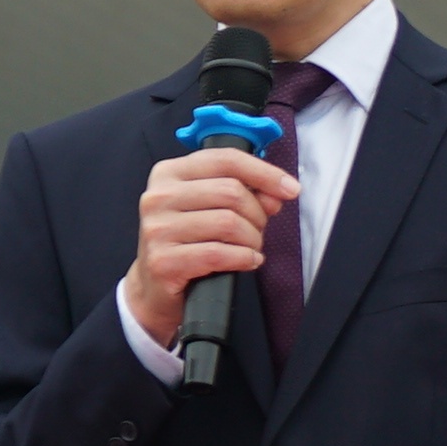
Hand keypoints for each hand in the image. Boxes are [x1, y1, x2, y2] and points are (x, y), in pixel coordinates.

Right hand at [124, 147, 297, 345]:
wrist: (155, 287)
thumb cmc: (188, 241)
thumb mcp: (211, 208)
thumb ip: (244, 193)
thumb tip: (277, 193)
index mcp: (169, 173)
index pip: (226, 159)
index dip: (264, 173)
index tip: (291, 188)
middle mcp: (159, 196)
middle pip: (231, 191)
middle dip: (258, 214)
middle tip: (259, 230)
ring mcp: (157, 229)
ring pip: (228, 223)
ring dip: (253, 239)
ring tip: (252, 248)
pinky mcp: (163, 261)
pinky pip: (219, 253)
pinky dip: (244, 258)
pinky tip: (248, 261)